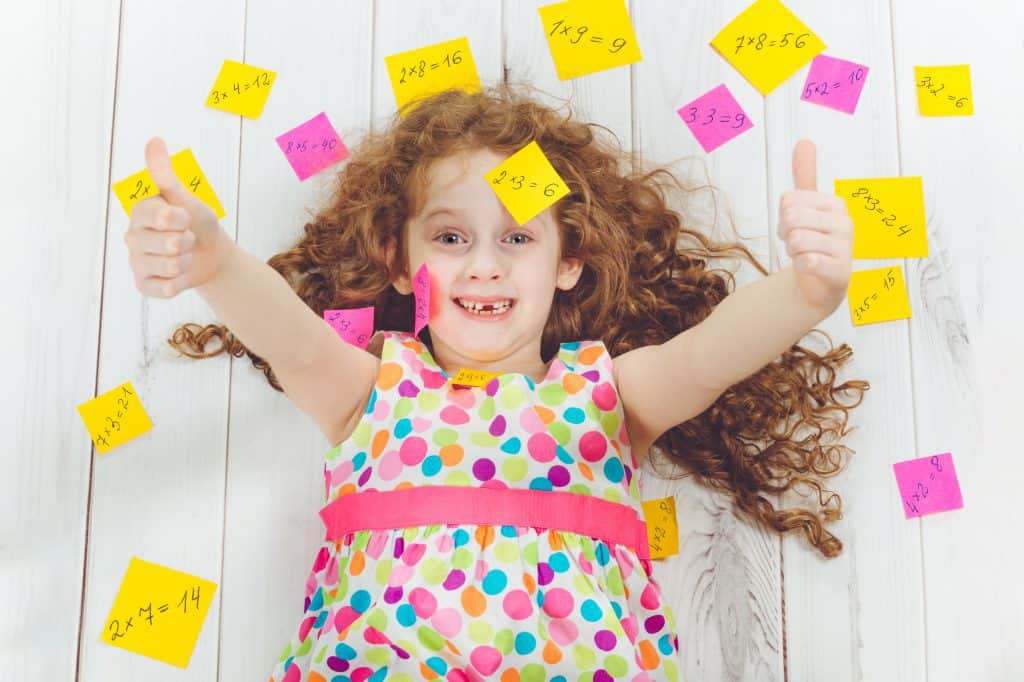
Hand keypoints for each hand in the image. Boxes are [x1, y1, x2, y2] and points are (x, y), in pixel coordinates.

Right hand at [123, 137, 232, 297]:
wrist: (210, 253)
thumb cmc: (196, 221)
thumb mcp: (185, 197)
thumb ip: (165, 175)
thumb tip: (154, 141)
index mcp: (140, 212)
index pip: (162, 216)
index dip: (181, 219)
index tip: (185, 217)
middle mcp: (133, 236)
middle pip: (169, 245)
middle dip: (188, 241)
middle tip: (186, 237)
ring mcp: (137, 261)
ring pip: (170, 266)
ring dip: (187, 261)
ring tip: (184, 254)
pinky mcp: (144, 285)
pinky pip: (165, 288)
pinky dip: (179, 282)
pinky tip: (178, 274)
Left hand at [778, 139, 852, 309]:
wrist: (817, 284)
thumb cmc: (811, 243)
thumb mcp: (806, 207)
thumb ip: (805, 176)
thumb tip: (804, 141)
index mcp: (836, 203)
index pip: (789, 200)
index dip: (783, 217)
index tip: (796, 227)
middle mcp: (845, 222)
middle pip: (791, 218)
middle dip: (785, 234)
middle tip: (797, 244)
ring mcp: (846, 248)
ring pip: (796, 241)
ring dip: (792, 252)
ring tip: (805, 256)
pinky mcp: (840, 272)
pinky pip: (806, 262)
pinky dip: (800, 267)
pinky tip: (810, 268)